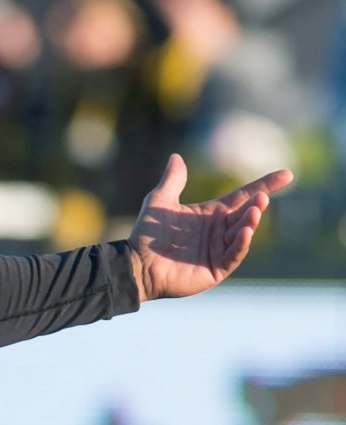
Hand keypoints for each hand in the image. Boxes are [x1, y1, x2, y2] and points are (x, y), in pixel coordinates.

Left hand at [128, 153, 292, 301]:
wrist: (137, 264)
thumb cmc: (147, 234)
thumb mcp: (159, 201)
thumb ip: (172, 180)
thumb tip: (176, 156)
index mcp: (211, 213)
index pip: (242, 195)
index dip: (263, 185)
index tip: (287, 175)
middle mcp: (219, 230)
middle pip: (245, 214)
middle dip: (256, 206)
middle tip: (261, 197)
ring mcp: (220, 249)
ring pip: (242, 233)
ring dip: (250, 222)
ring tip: (254, 210)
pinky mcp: (217, 268)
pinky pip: (233, 254)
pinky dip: (241, 243)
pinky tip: (245, 231)